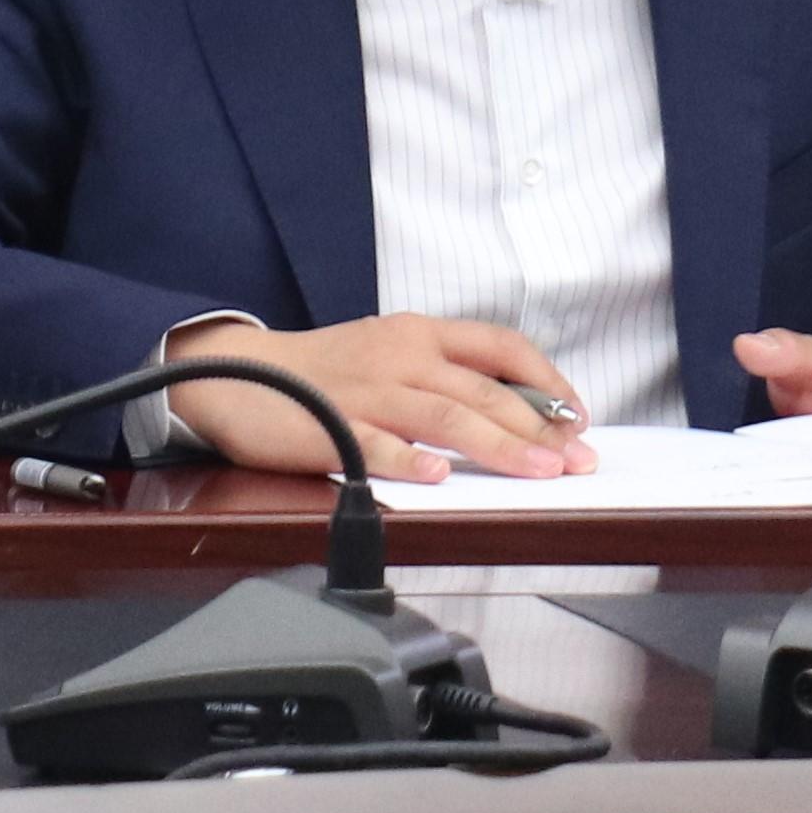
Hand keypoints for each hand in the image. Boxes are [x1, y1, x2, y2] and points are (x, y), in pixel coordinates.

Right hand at [169, 313, 586, 481]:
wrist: (232, 374)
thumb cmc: (320, 374)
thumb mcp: (389, 357)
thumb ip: (445, 378)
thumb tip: (519, 416)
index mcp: (417, 334)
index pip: (500, 346)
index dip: (547, 381)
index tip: (580, 418)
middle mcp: (398, 357)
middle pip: (483, 390)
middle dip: (540, 428)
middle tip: (579, 461)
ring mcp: (365, 393)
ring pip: (446, 416)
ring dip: (500, 446)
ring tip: (540, 473)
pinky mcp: (329, 427)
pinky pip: (375, 444)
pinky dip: (409, 460)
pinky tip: (437, 477)